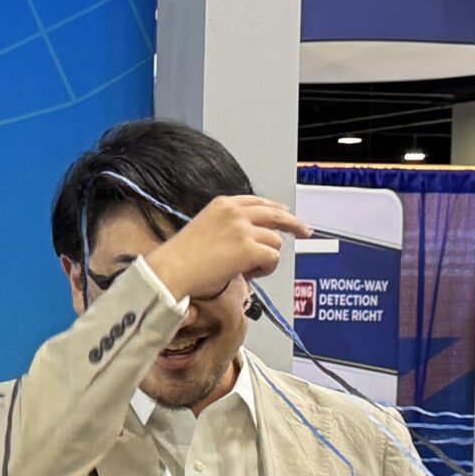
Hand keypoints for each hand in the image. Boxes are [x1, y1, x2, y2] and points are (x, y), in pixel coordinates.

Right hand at [144, 194, 310, 305]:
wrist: (170, 271)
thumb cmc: (180, 258)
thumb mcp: (204, 229)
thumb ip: (228, 228)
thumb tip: (250, 240)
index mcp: (223, 204)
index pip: (258, 201)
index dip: (275, 209)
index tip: (286, 214)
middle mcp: (235, 212)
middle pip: (276, 213)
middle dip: (294, 223)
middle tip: (305, 231)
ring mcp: (243, 230)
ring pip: (275, 241)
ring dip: (266, 257)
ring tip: (248, 269)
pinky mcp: (249, 249)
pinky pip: (273, 258)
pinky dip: (266, 269)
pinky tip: (249, 274)